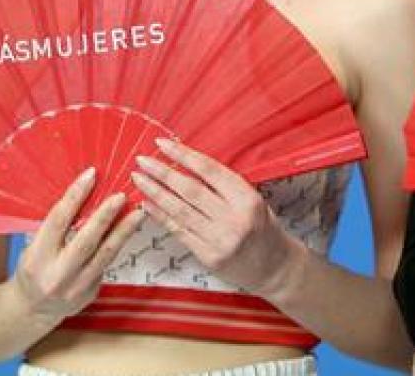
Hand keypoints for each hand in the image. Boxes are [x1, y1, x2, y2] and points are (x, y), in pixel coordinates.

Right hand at [9, 167, 145, 322]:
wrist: (31, 310)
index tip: (91, 175)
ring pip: (106, 255)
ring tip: (139, 211)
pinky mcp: (91, 292)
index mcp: (36, 258)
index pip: (58, 221)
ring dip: (124, 231)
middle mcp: (56, 275)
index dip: (75, 196)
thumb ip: (56, 228)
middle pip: (85, 241)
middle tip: (121, 195)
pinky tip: (130, 228)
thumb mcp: (34, 248)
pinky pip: (107, 264)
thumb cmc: (33, 269)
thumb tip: (84, 195)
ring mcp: (76, 288)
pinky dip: (119, 244)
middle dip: (105, 216)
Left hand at [131, 139, 302, 299]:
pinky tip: (147, 204)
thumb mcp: (255, 201)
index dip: (184, 156)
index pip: (210, 171)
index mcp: (247, 199)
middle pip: (191, 190)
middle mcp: (233, 218)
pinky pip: (179, 231)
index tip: (164, 144)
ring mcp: (219, 239)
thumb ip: (227, 188)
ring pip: (180, 211)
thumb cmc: (265, 230)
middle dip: (163, 173)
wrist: (276, 268)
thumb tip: (189, 166)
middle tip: (142, 160)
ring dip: (156, 193)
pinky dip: (161, 216)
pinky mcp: (208, 257)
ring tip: (138, 179)